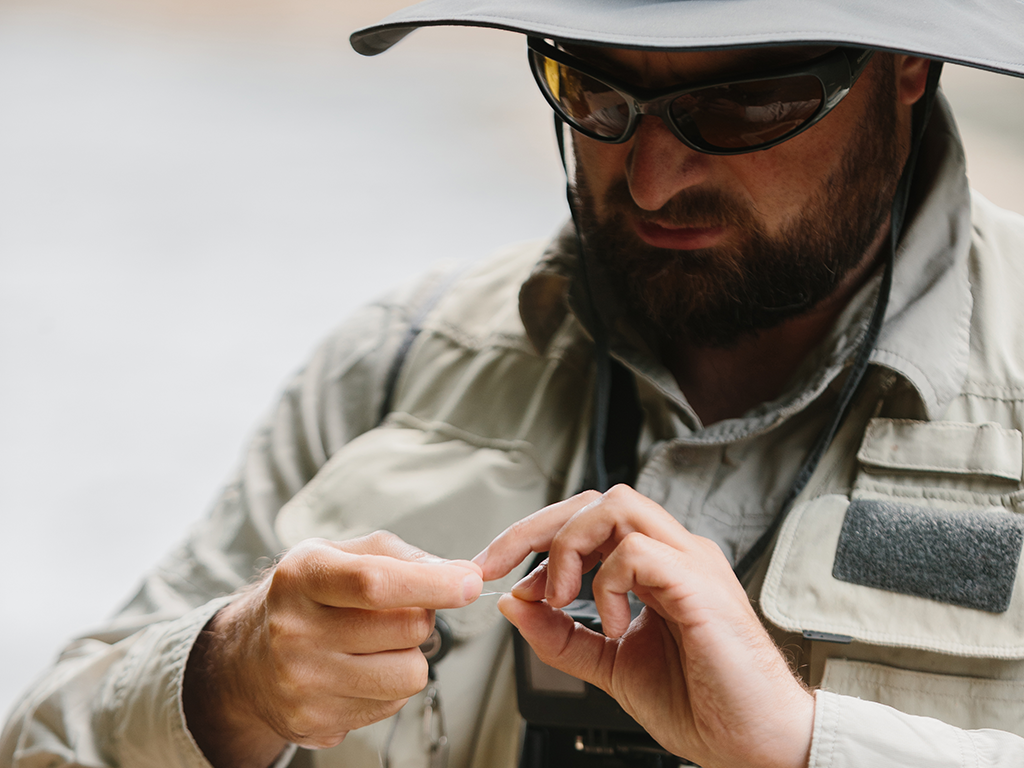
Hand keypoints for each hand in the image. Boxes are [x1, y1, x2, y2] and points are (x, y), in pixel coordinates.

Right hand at [183, 532, 483, 767]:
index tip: (469, 582)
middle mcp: (294, 631)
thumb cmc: (309, 595)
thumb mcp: (344, 553)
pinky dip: (388, 686)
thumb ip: (404, 557)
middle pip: (407, 629)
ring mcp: (302, 683)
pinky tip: (358, 670)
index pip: (375, 583)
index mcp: (302, 576)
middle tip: (399, 610)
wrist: (246, 656)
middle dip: (422, 615)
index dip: (433, 584)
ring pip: (409, 674)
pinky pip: (392, 705)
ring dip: (409, 655)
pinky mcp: (314, 722)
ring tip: (377, 643)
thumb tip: (462, 575)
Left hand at [473, 486, 813, 767]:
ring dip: (570, 546)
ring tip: (560, 596)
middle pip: (596, 500)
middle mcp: (674, 554)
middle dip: (534, 528)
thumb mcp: (610, 666)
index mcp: (654, 567)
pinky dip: (607, 582)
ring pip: (618, 506)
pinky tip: (611, 624)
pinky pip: (641, 552)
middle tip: (497, 567)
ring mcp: (690, 563)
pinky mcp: (701, 586)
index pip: (586, 520)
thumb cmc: (701, 703)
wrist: (754, 744)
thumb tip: (513, 603)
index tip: (492, 569)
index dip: (532, 536)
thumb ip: (562, 635)